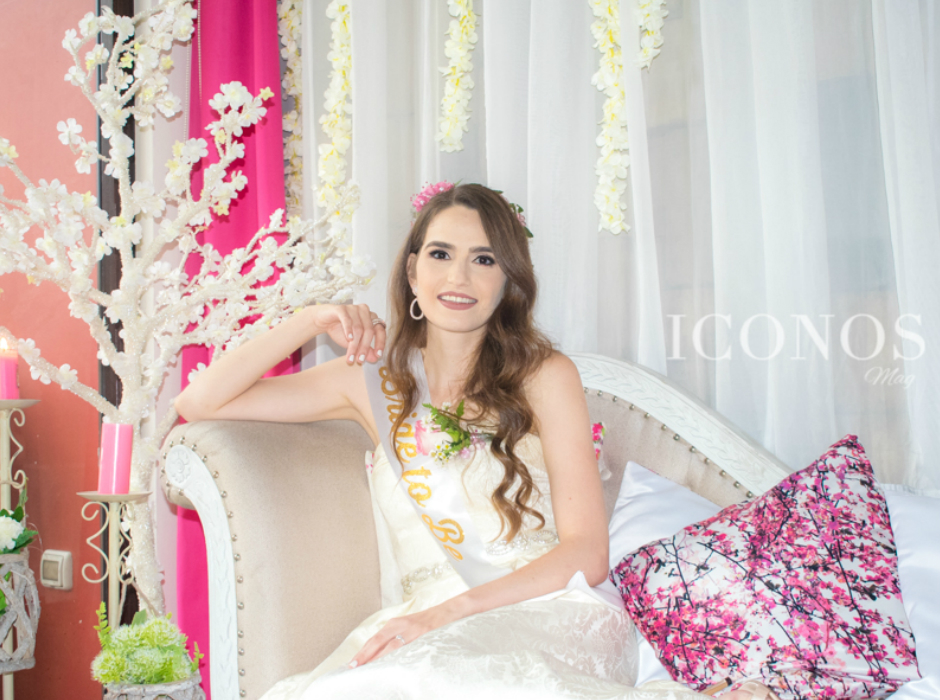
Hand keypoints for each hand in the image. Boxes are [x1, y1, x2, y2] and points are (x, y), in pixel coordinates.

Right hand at [312, 303, 386, 364]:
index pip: (380, 330)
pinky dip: (348, 330)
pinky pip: (347, 319)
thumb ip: (365, 349)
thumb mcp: (354, 342)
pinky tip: (348, 339)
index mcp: (371, 318)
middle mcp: (364, 311)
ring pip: (358, 328)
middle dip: (364, 347)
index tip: (378, 355)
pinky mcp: (341, 308)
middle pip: (368, 331)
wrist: (323, 321)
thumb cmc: (341, 330)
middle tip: (360, 360)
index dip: (380, 343)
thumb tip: (374, 358)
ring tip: (350, 357)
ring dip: (354, 345)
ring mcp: (353, 308)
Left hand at [347, 602, 461, 668]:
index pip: (374, 639)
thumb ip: (395, 638)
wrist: (451, 610)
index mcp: (395, 623)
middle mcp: (401, 625)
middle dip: (364, 655)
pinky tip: (392, 665)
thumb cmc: (429, 622)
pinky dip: (398, 656)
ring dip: (377, 658)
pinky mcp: (425, 633)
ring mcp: (413, 629)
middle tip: (352, 668)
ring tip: (367, 669)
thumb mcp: (409, 627)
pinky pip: (409, 647)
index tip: (351, 664)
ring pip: (391, 646)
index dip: (362, 652)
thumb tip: (380, 656)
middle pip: (377, 641)